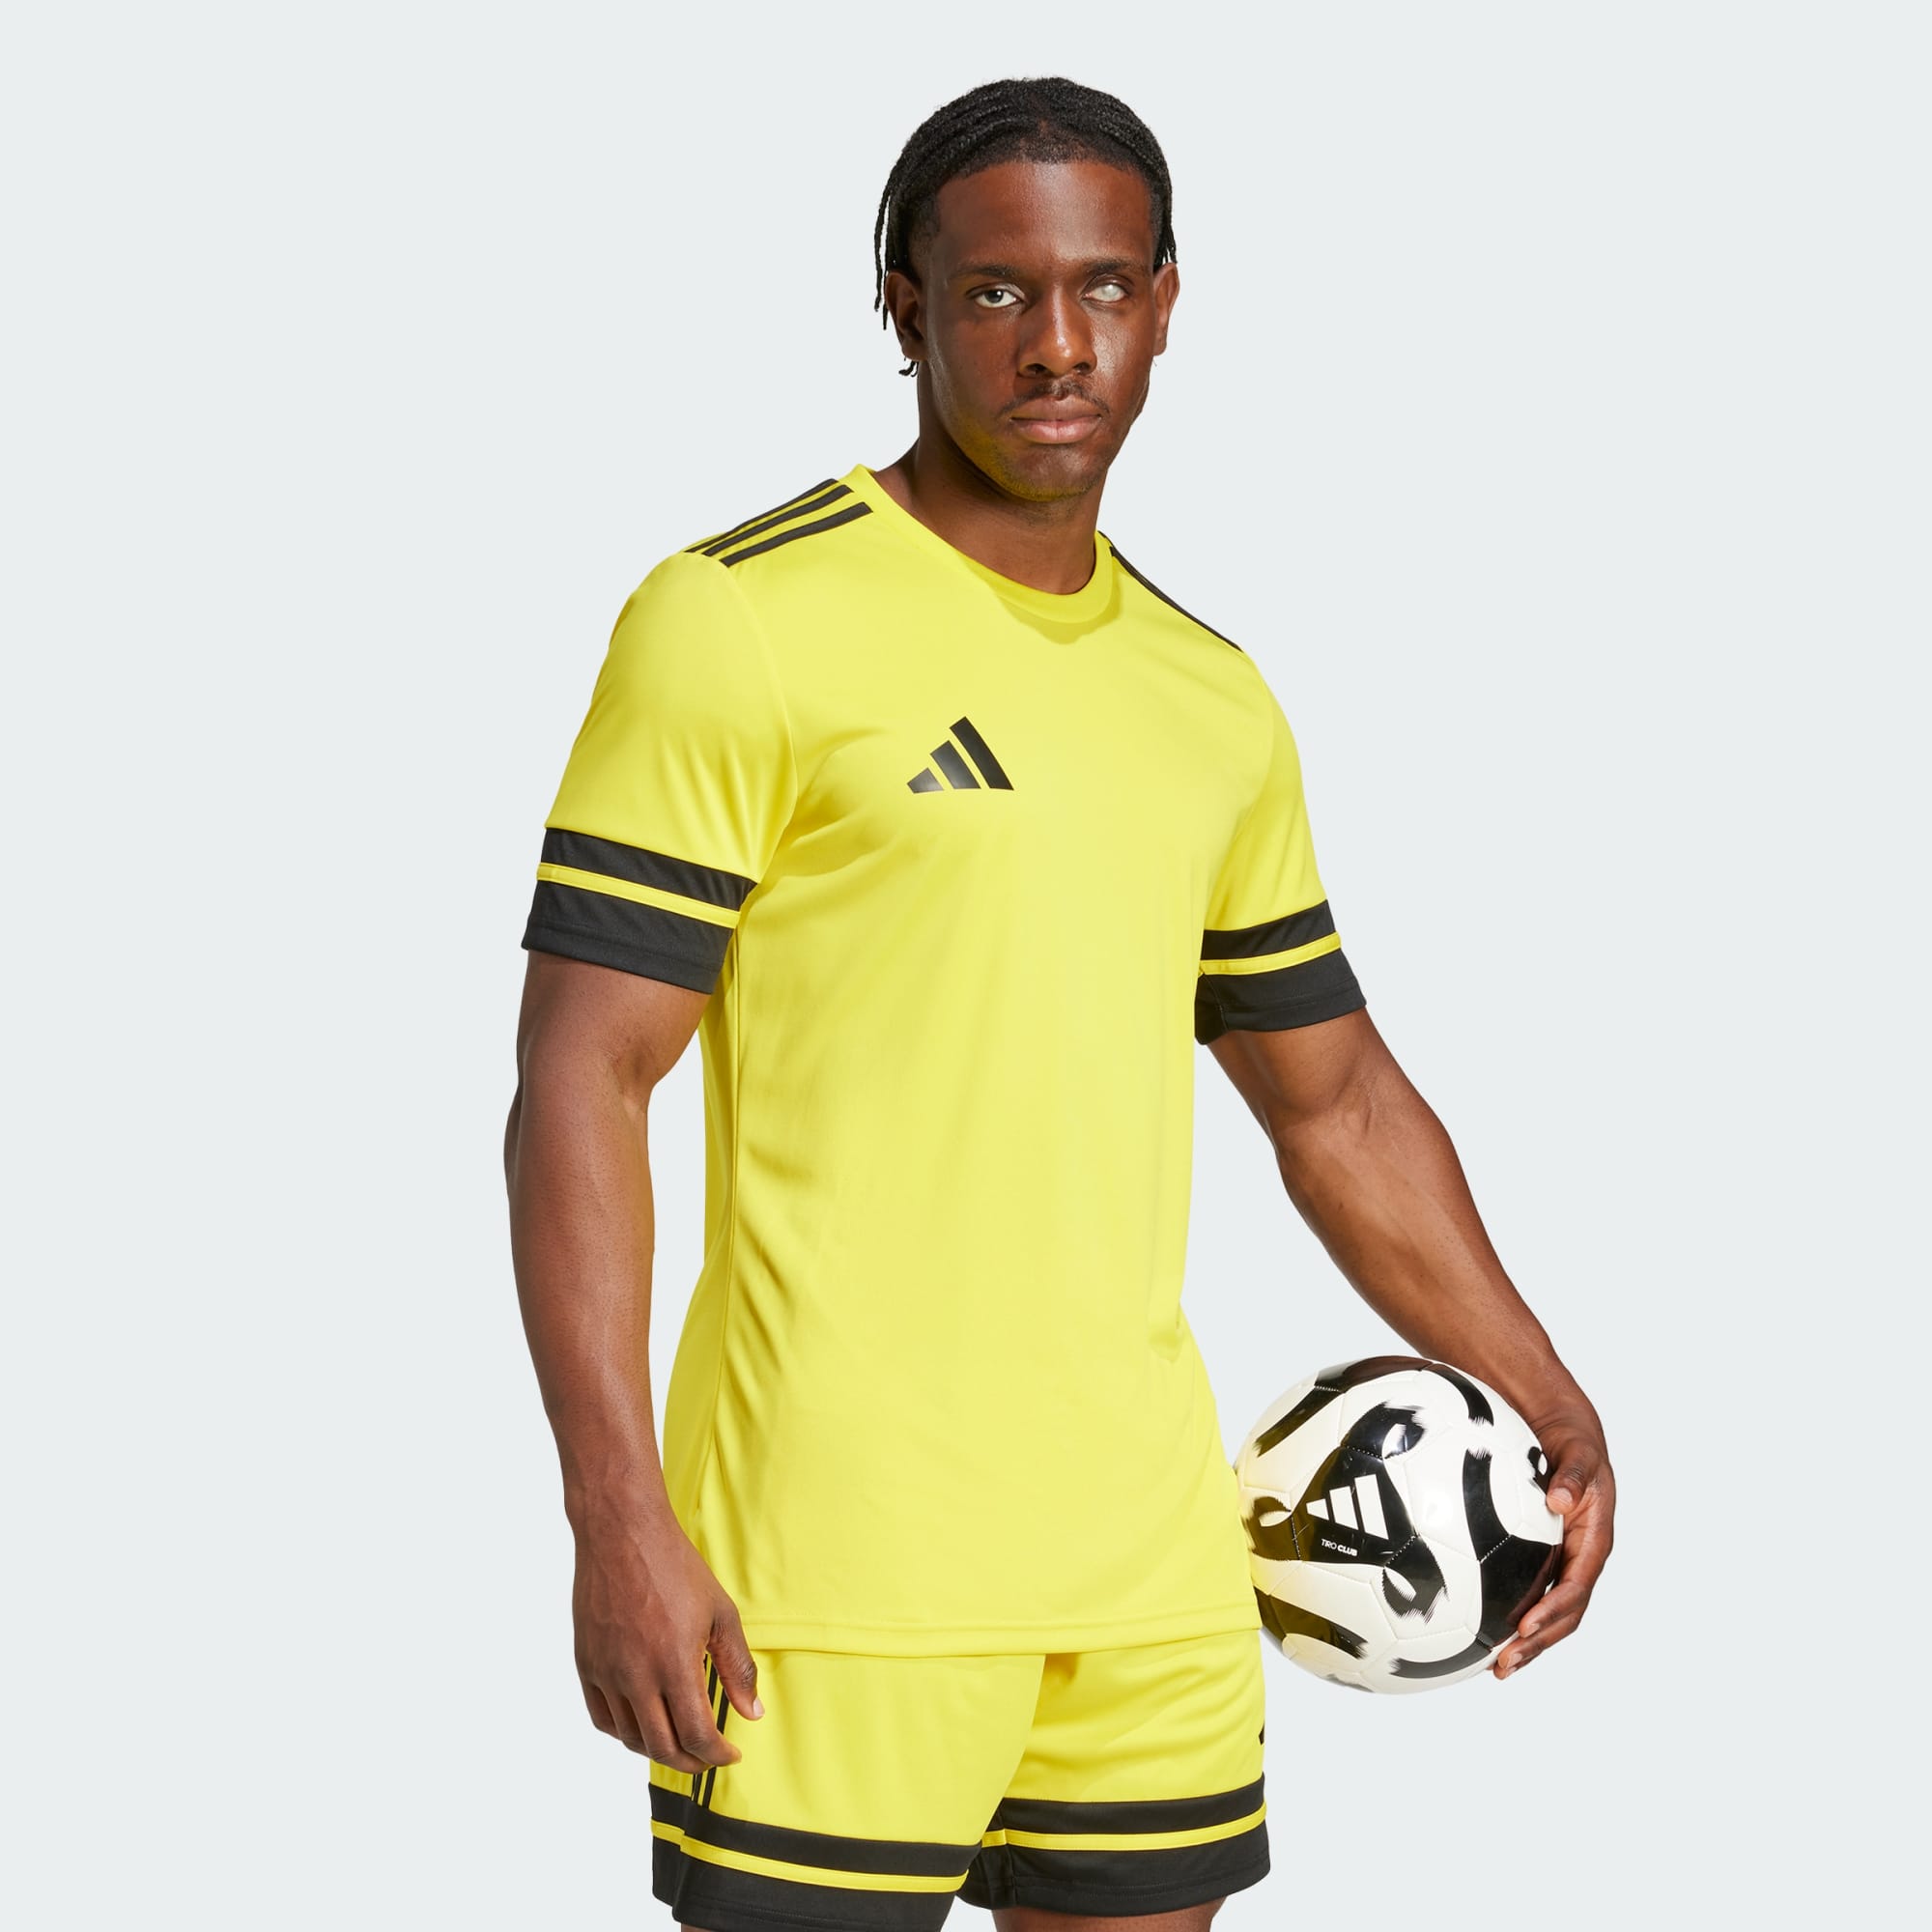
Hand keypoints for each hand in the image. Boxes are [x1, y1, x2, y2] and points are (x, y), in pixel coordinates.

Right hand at [571, 1509, 763, 1770]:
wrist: (622, 1532)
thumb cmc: (674, 1566)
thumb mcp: (720, 1612)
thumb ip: (737, 1667)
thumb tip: (753, 1712)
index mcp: (675, 1663)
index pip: (696, 1735)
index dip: (717, 1755)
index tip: (730, 1754)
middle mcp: (637, 1675)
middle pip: (662, 1747)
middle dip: (691, 1762)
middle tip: (707, 1757)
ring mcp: (607, 1672)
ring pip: (630, 1738)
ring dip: (658, 1750)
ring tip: (679, 1741)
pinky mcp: (587, 1664)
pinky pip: (602, 1718)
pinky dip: (624, 1732)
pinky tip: (643, 1722)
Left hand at [1492, 1410, 1613, 1678]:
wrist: (1566, 1432)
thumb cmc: (1574, 1443)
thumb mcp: (1580, 1454)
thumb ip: (1574, 1476)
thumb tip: (1560, 1499)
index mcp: (1593, 1543)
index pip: (1575, 1588)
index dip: (1552, 1611)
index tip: (1524, 1627)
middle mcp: (1578, 1560)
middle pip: (1563, 1615)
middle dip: (1537, 1643)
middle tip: (1504, 1665)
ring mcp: (1560, 1563)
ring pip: (1546, 1613)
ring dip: (1525, 1644)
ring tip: (1495, 1669)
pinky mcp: (1540, 1559)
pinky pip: (1527, 1593)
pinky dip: (1509, 1617)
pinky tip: (1479, 1633)